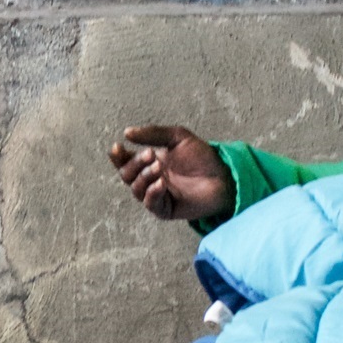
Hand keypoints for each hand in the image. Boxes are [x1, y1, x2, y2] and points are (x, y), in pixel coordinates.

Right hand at [109, 124, 231, 221]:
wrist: (224, 175)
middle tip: (151, 154)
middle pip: (126, 175)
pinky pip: (150, 204)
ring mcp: (157, 195)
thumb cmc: (203, 157)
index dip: (118, 156)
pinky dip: (152, 193)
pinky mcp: (166, 209)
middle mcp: (150, 180)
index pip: (124, 161)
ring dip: (144, 177)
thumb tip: (127, 132)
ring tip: (160, 167)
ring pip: (136, 189)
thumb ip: (153, 134)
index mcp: (149, 162)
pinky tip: (161, 183)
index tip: (118, 147)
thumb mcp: (178, 137)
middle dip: (134, 164)